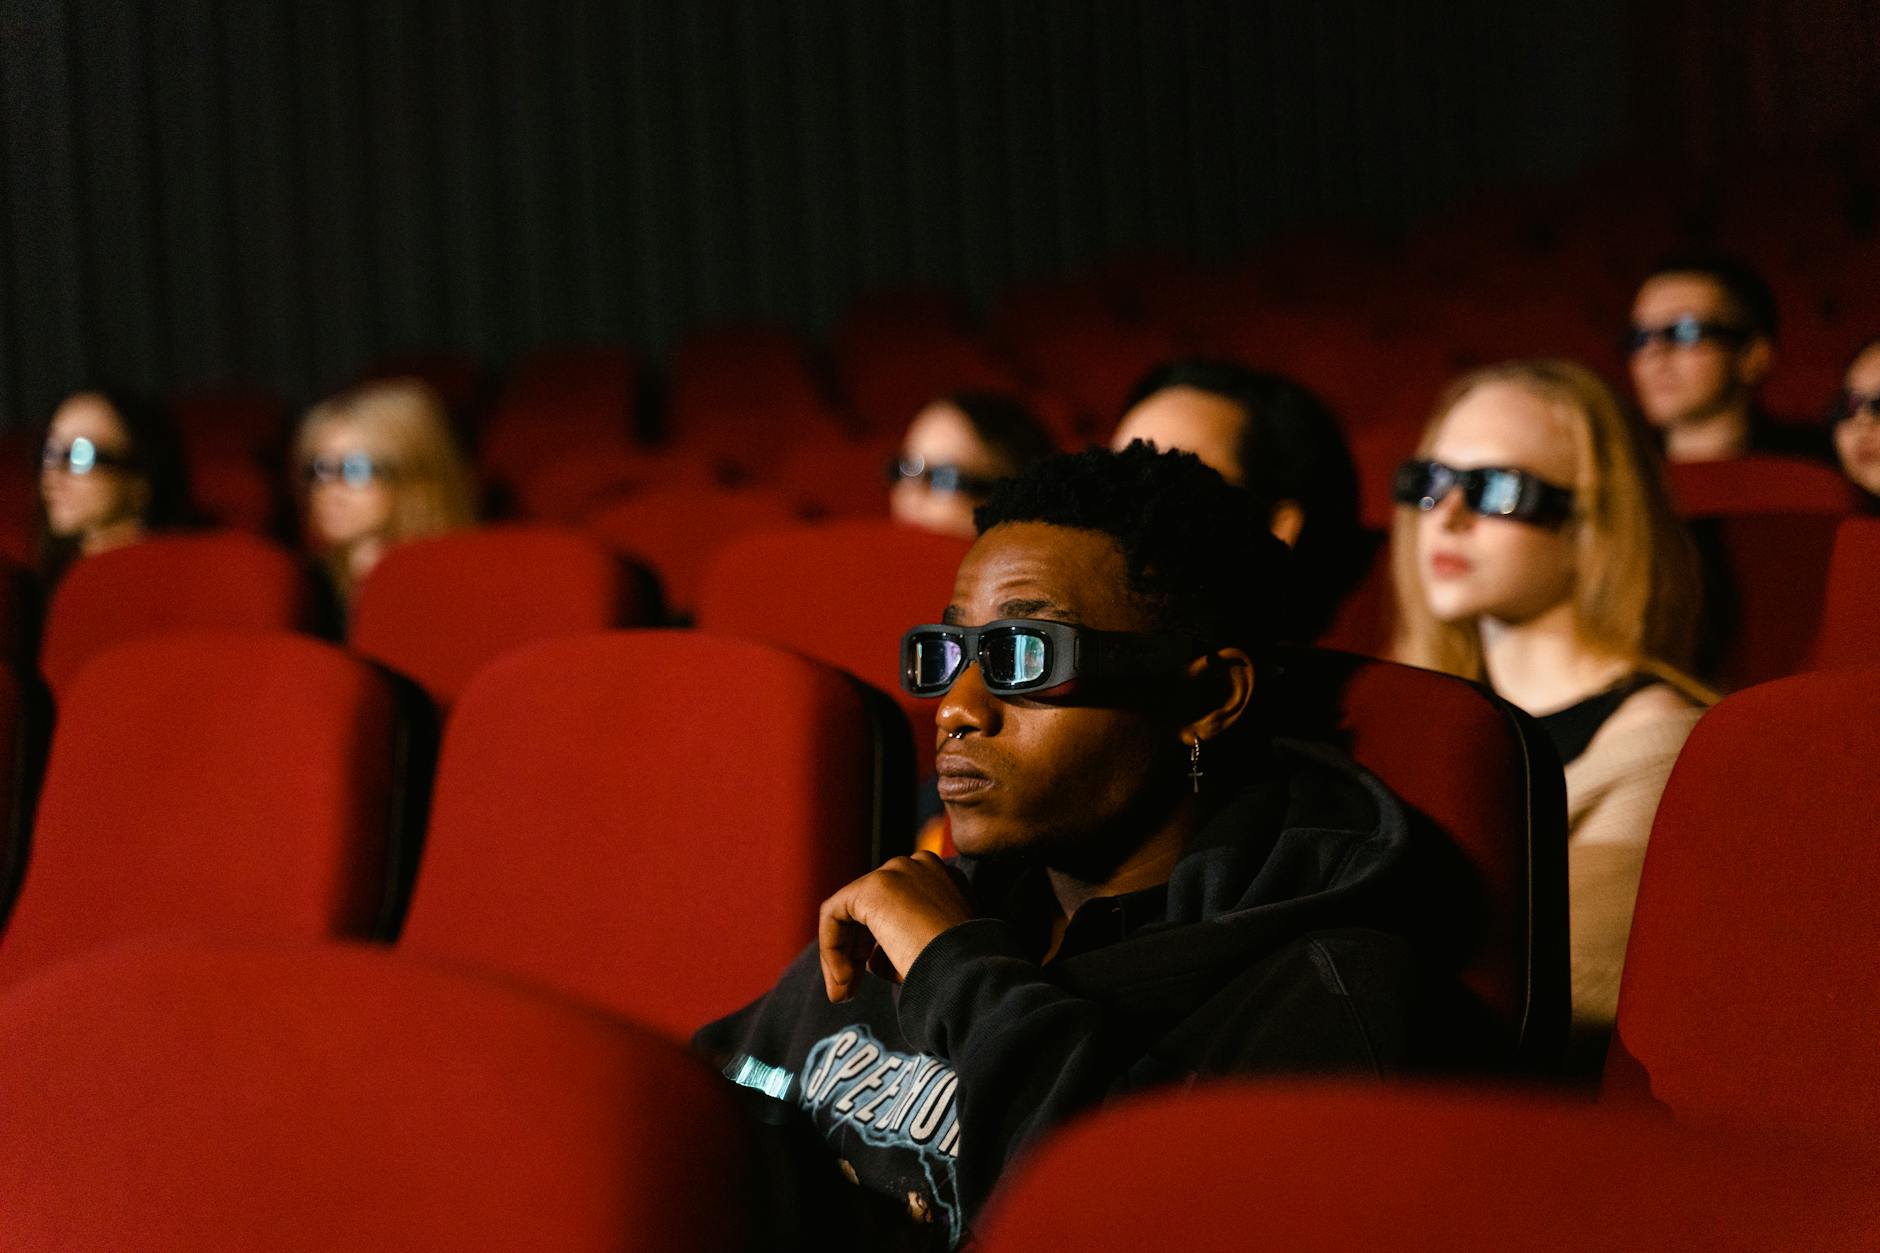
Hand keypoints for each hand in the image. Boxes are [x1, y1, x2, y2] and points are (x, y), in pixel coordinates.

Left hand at [818, 851, 973, 1002]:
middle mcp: (920, 866)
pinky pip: (833, 914)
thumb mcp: (935, 951)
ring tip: (844, 993)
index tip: (874, 977)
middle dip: (855, 950)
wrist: (966, 973)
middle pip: (870, 905)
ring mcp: (896, 873)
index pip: (896, 905)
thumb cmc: (957, 974)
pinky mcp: (873, 887)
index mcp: (943, 879)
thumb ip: (904, 942)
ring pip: (849, 910)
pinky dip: (831, 948)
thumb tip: (873, 958)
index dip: (877, 944)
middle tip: (849, 992)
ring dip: (840, 954)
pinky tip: (843, 980)